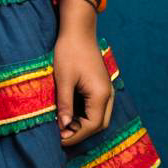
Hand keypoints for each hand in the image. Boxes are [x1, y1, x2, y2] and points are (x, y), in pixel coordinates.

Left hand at [52, 15, 114, 146]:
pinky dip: (87, 115)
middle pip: (99, 124)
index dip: (76, 135)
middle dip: (82, 132)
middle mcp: (108, 94)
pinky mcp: (101, 85)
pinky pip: (98, 107)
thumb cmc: (69, 51)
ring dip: (85, 125)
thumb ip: (65, 104)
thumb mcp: (63, 79)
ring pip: (100, 116)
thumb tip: (64, 126)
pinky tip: (72, 113)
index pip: (92, 125)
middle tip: (62, 135)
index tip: (60, 139)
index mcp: (100, 94)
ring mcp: (106, 89)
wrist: (79, 29)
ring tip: (66, 126)